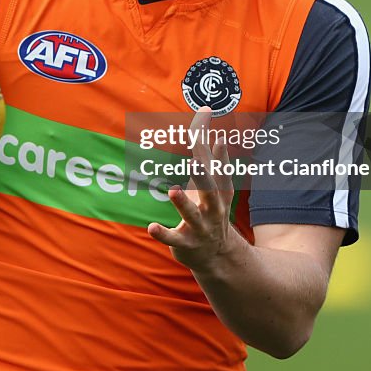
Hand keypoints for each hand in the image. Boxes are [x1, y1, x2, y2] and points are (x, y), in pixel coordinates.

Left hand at [147, 107, 236, 270]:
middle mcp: (212, 207)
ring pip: (191, 214)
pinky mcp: (185, 243)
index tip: (205, 113)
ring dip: (182, 203)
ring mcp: (200, 226)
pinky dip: (162, 234)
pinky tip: (151, 227)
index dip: (208, 137)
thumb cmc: (212, 213)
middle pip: (209, 188)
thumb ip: (216, 162)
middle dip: (202, 175)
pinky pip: (173, 239)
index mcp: (218, 190)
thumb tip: (219, 136)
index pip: (213, 161)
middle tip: (194, 161)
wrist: (218, 257)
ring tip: (172, 190)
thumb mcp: (217, 189)